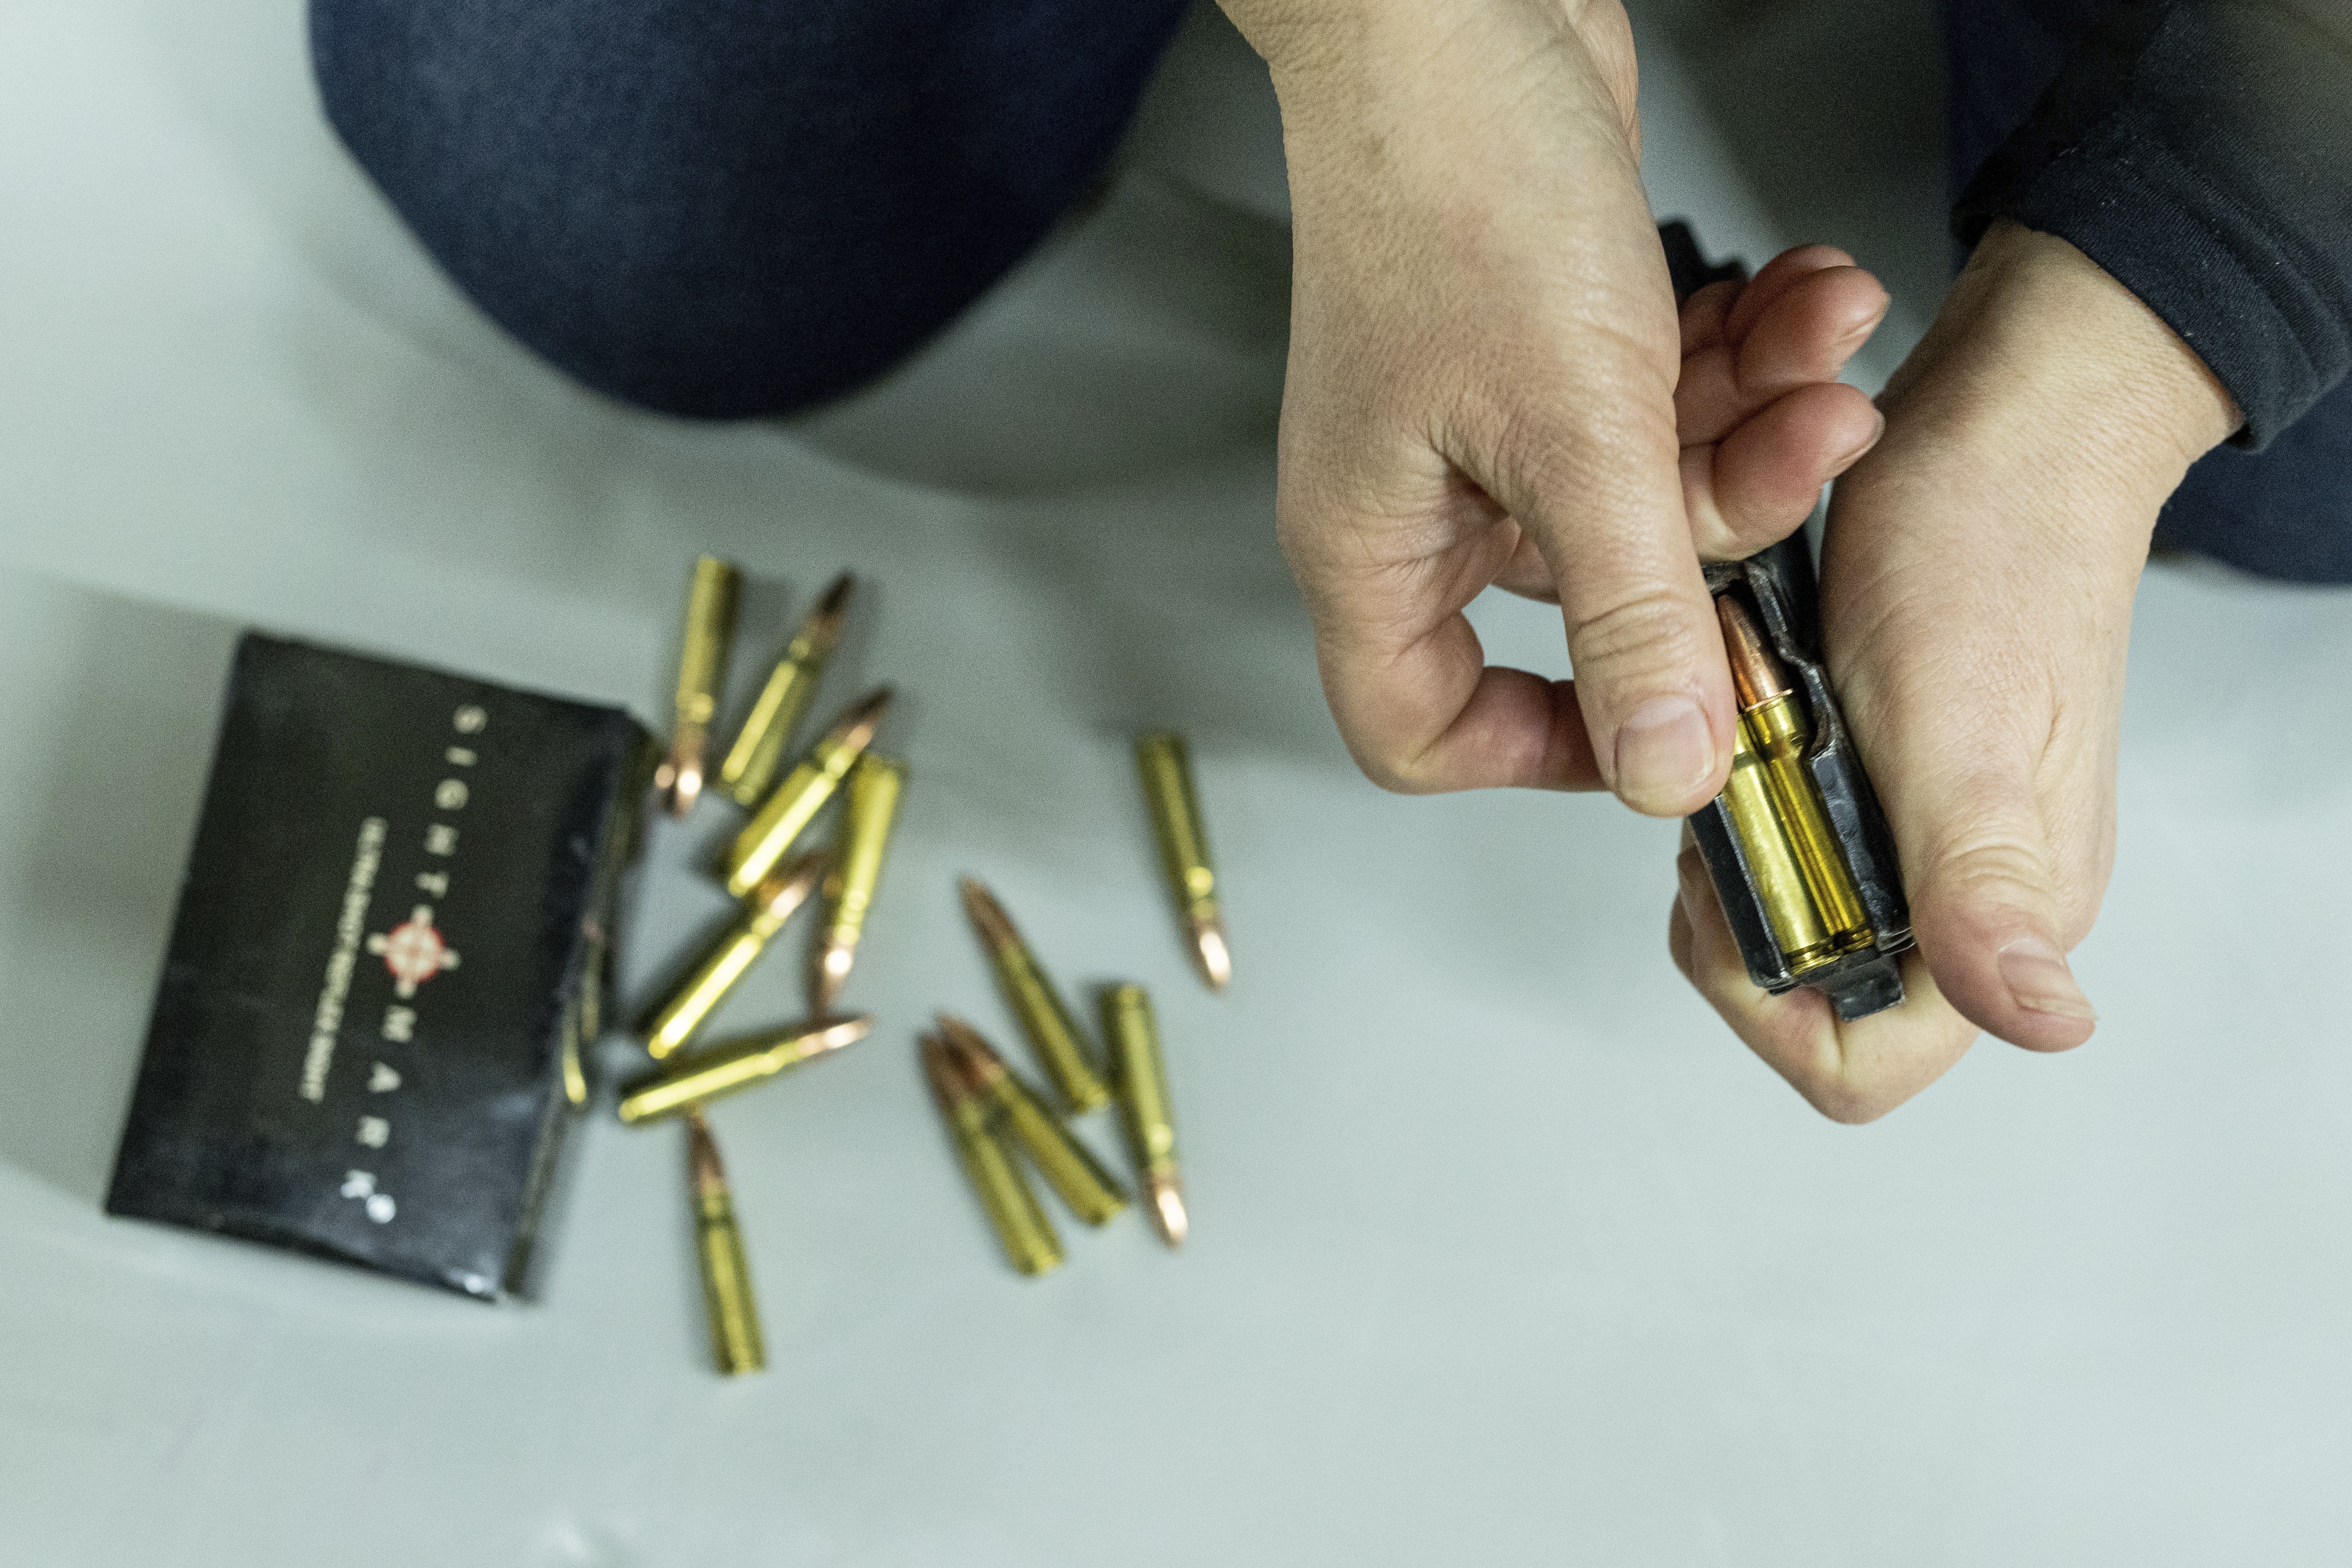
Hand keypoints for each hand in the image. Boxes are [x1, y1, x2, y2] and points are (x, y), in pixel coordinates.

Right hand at [1222, 0, 1883, 808]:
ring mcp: (1490, 422)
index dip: (1538, 754)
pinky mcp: (1554, 349)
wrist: (1458, 8)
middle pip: (1591, 602)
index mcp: (1374, 544)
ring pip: (1651, 493)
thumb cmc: (1456, 188)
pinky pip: (1666, 403)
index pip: (1423, 727)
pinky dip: (1739, 360)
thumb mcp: (1571, 434)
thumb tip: (1665, 770)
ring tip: (1821, 351)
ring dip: (1755, 423)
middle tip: (1807, 456)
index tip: (1659, 724)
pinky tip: (1798, 300)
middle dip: (1719, 528)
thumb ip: (1629, 617)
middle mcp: (1427, 496)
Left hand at [1670, 221, 2241, 1120]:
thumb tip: (2046, 1021)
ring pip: (1782, 902)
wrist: (2003, 429)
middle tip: (1732, 793)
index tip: (1742, 895)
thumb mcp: (1963, 731)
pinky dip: (1745, 775)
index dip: (1772, 1006)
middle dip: (1740, 907)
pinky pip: (1781, 819)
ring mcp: (1917, 828)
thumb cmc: (1992, 556)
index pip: (1860, 1059)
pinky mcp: (1875, 770)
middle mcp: (1963, 886)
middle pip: (1802, 987)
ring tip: (1745, 737)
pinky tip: (1750, 709)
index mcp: (2004, 907)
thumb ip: (1987, 892)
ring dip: (1737, 832)